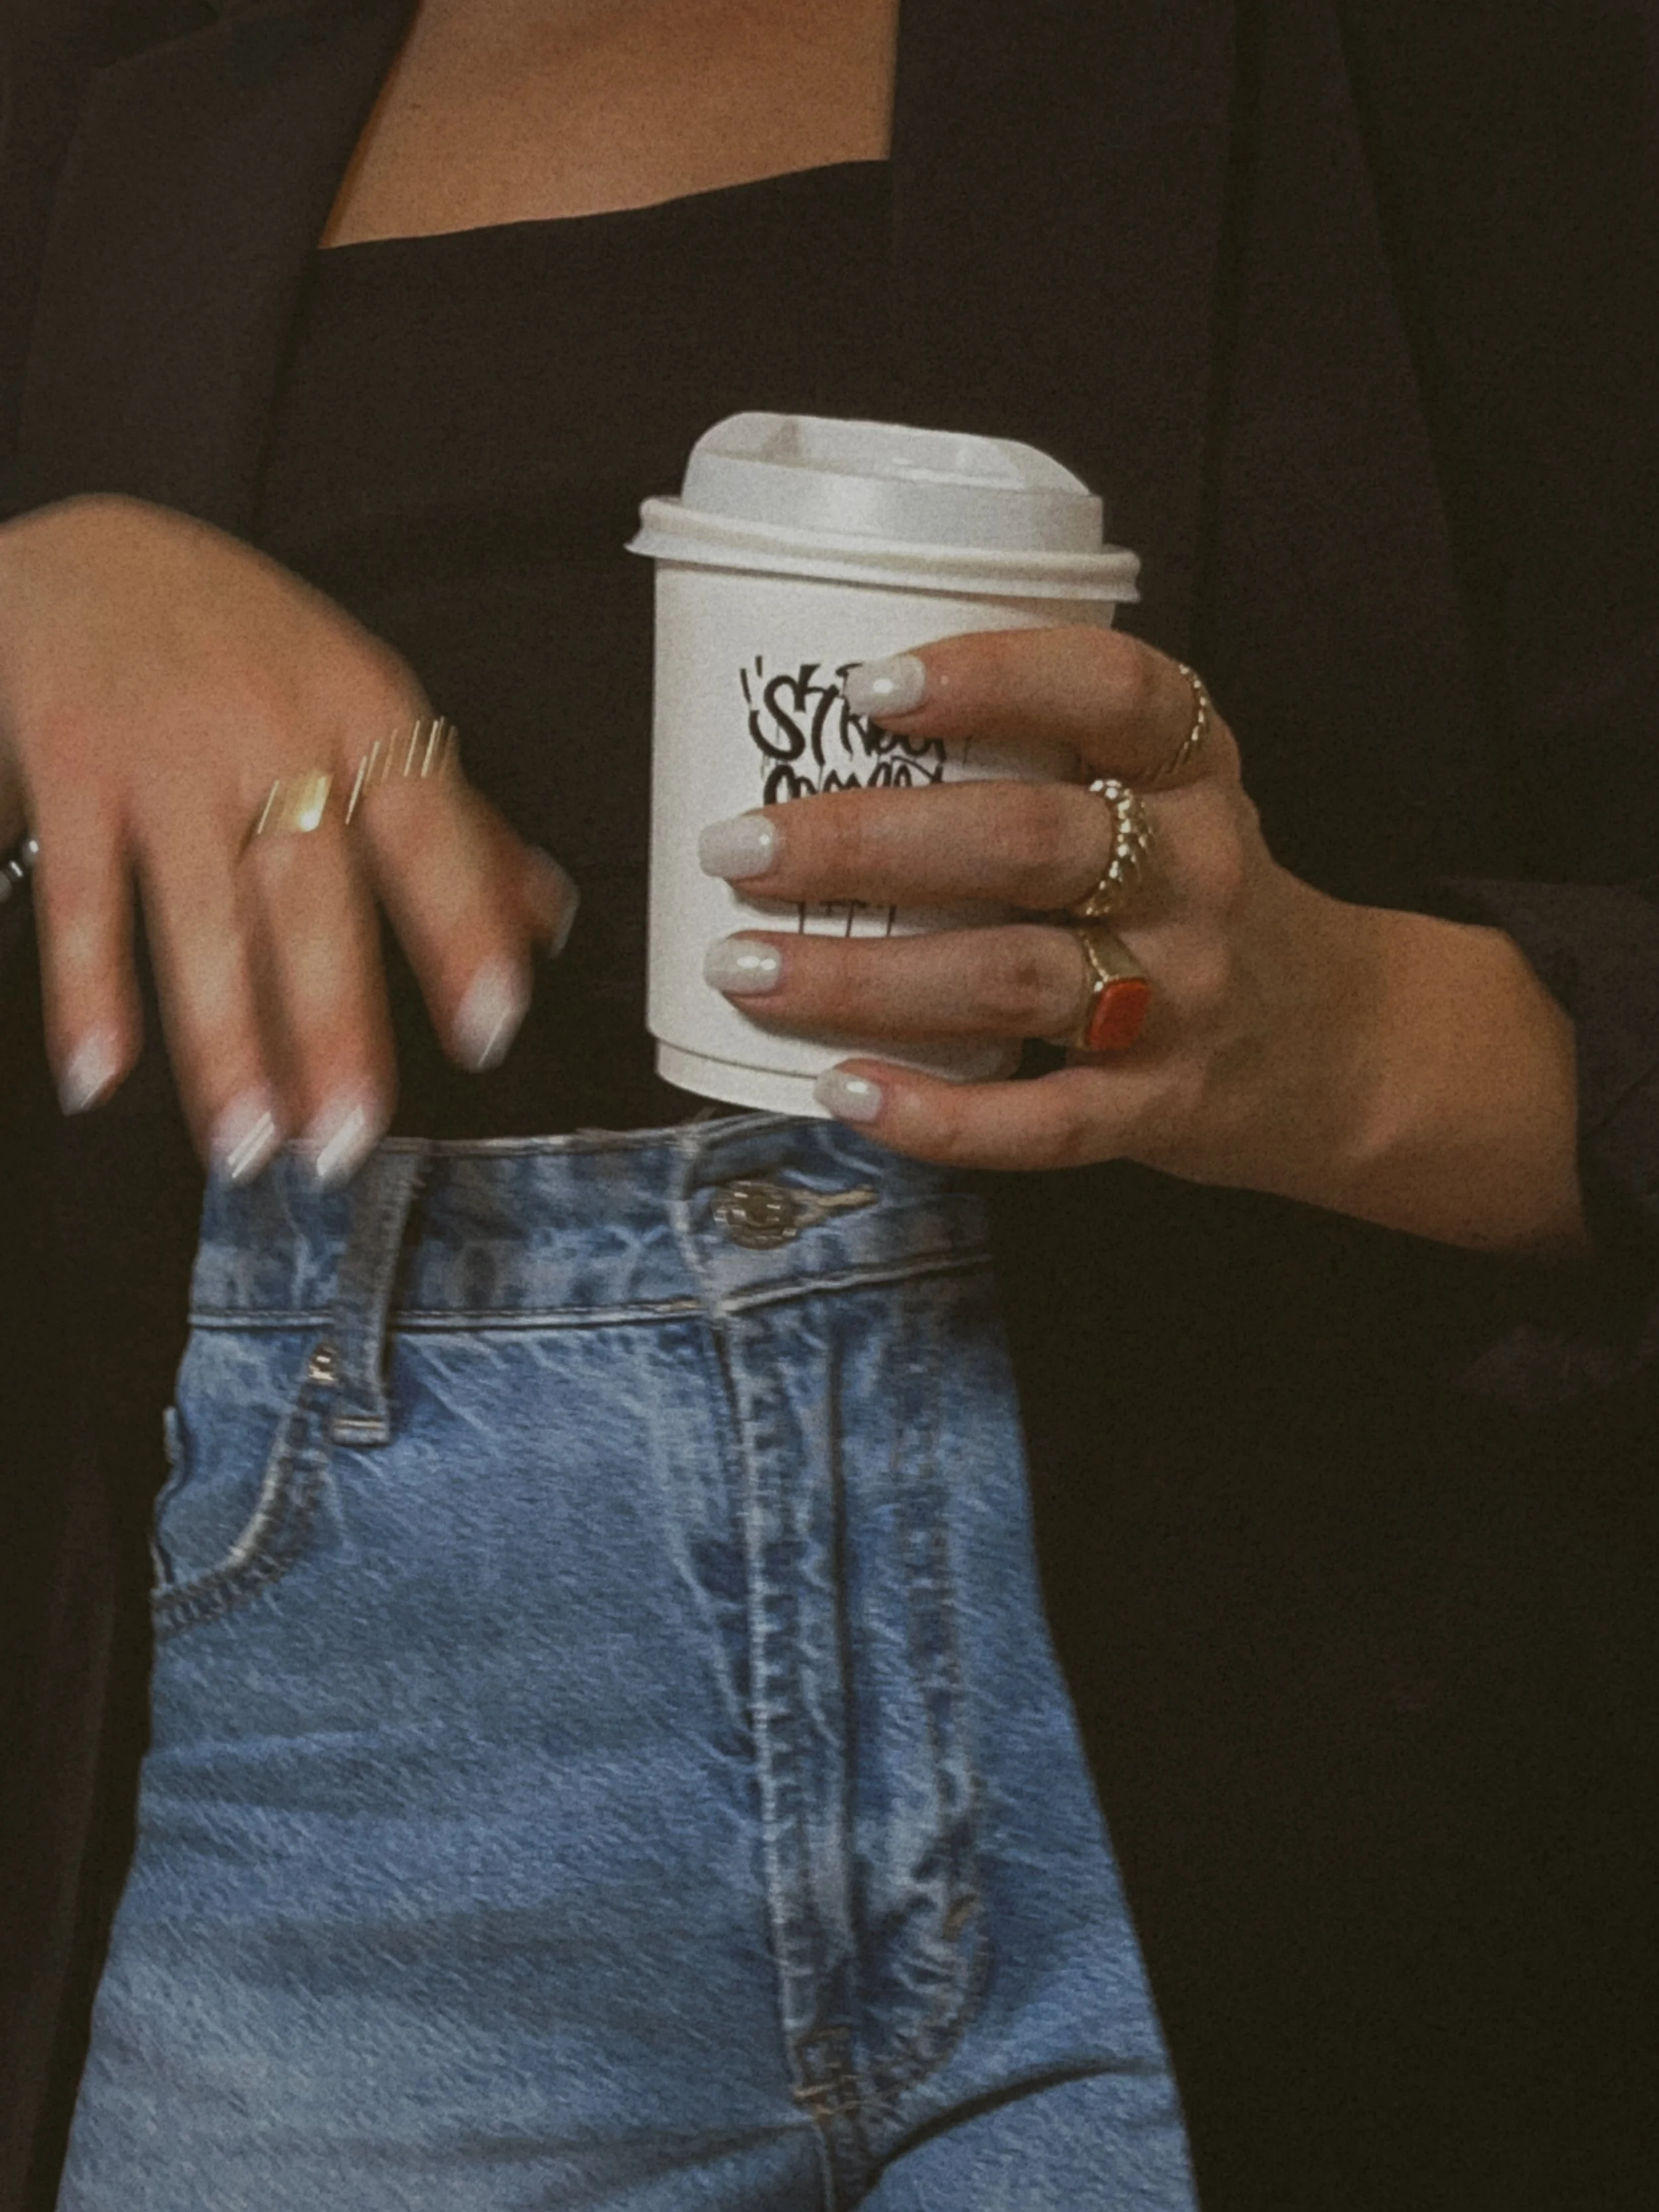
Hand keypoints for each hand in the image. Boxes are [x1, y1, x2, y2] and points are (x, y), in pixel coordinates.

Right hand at [0, 496, 575, 1179]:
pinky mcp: (72, 766)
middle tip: (350, 1135)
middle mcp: (269, 729)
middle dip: (332, 1024)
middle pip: (310, 896)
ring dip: (222, 1039)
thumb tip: (545, 917)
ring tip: (248, 1142)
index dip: (465, 928)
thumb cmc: (247, 642)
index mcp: (363, 711)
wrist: (89, 551)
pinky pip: (82, 893)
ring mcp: (166, 751)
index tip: (493, 1024)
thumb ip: (456, 816)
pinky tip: (104, 1073)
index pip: (430, 830)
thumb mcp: (365, 699)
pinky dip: (88, 988)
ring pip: (199, 914)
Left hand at [697, 626, 1583, 1253]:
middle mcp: (1195, 875)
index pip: (1115, 693)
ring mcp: (1182, 998)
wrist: (1331, 1041)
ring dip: (865, 977)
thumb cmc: (1193, 895)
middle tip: (742, 846)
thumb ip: (1049, 756)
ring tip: (745, 967)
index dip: (993, 676)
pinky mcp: (1159, 1109)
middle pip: (1028, 843)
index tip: (867, 687)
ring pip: (1013, 980)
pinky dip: (936, 1115)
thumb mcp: (1166, 794)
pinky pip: (1042, 1122)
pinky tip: (843, 1091)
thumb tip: (819, 728)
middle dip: (868, 842)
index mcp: (1193, 772)